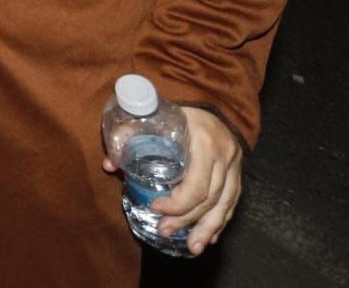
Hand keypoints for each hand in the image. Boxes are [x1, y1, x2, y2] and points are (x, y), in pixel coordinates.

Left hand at [101, 106, 242, 255]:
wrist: (208, 101)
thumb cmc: (175, 111)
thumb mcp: (154, 116)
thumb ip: (130, 136)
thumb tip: (110, 164)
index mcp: (204, 141)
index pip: (196, 184)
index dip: (177, 203)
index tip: (155, 206)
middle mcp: (224, 155)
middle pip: (209, 198)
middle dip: (186, 219)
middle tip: (164, 229)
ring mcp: (235, 165)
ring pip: (224, 205)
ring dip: (207, 229)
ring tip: (193, 247)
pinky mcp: (238, 173)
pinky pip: (231, 202)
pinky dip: (220, 221)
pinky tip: (210, 236)